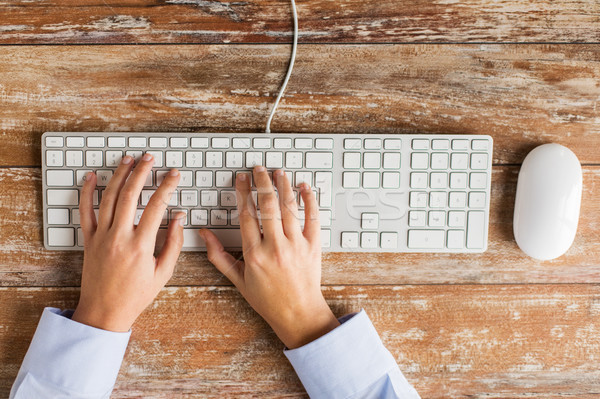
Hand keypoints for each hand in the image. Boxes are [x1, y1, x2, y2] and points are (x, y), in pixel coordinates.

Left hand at [72, 153, 183, 331]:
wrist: (103, 312)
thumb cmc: (135, 295)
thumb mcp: (163, 273)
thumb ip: (173, 243)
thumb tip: (178, 218)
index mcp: (140, 246)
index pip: (156, 207)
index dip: (167, 187)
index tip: (174, 175)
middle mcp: (119, 237)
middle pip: (130, 195)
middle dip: (141, 172)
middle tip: (150, 158)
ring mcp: (101, 237)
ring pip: (108, 198)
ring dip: (119, 175)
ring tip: (128, 160)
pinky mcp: (88, 240)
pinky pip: (84, 211)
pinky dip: (87, 192)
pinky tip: (92, 176)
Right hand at [200, 166, 339, 348]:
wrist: (298, 314)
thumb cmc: (268, 299)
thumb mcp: (238, 280)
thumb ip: (219, 256)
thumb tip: (204, 234)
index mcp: (255, 254)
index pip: (247, 214)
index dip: (243, 192)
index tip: (241, 179)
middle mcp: (276, 247)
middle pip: (268, 205)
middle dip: (262, 182)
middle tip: (258, 169)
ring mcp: (297, 245)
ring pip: (290, 207)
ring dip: (283, 186)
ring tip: (278, 172)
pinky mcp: (314, 246)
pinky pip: (313, 217)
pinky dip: (309, 200)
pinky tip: (304, 187)